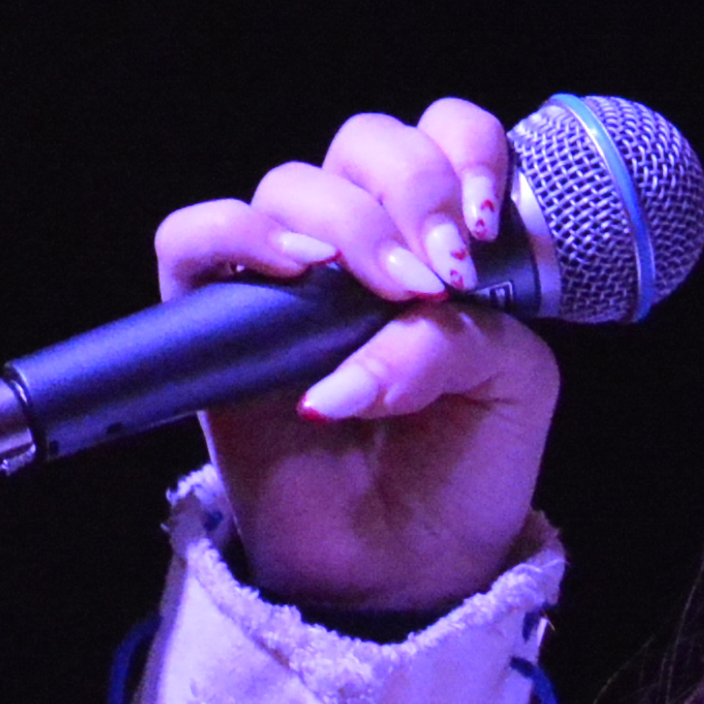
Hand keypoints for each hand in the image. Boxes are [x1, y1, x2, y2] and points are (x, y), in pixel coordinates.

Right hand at [152, 100, 559, 616]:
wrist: (405, 569)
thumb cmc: (463, 471)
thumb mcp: (511, 391)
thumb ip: (463, 337)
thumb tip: (373, 336)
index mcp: (438, 235)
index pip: (442, 133)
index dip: (466, 149)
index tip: (483, 225)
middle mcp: (359, 242)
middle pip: (365, 144)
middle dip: (412, 189)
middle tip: (437, 273)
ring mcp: (284, 278)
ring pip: (291, 184)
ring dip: (349, 224)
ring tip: (386, 292)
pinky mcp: (214, 321)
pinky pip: (193, 239)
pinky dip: (237, 236)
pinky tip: (297, 273)